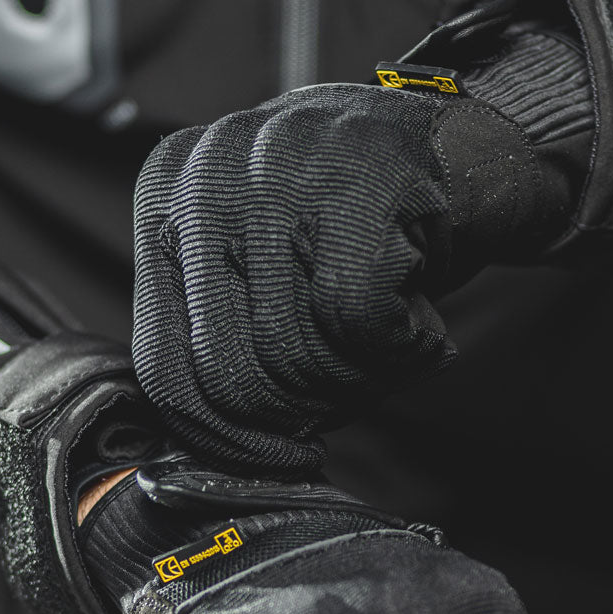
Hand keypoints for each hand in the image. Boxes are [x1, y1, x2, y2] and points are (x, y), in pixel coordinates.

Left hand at [132, 77, 560, 477]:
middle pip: (230, 374)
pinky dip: (402, 347)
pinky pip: (358, 321)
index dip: (224, 438)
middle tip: (347, 392)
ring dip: (358, 379)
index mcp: (164, 202)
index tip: (273, 460)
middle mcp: (206, 179)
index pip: (163, 365)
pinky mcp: (357, 180)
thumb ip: (231, 346)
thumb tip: (236, 450)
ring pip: (295, 354)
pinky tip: (416, 320)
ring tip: (386, 341)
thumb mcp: (264, 274)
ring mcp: (278, 171)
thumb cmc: (352, 227)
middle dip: (300, 411)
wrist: (450, 153)